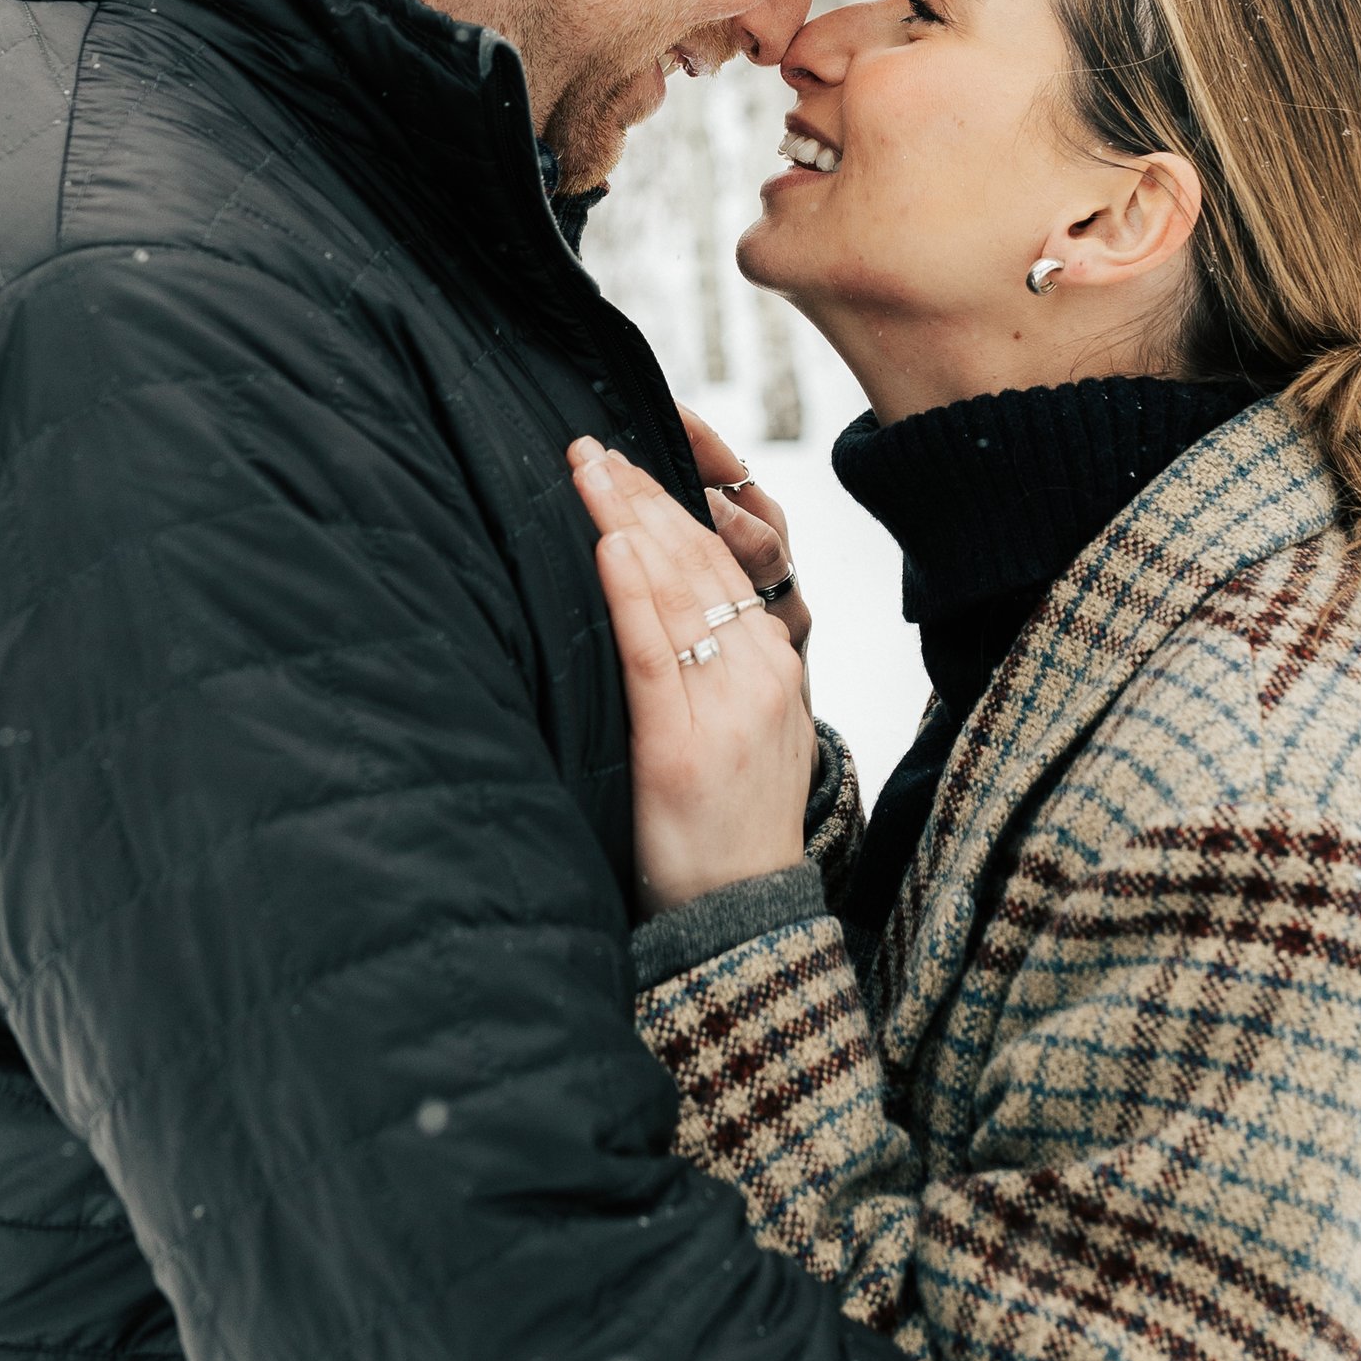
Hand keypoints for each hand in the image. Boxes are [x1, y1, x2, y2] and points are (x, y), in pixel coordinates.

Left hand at [568, 439, 814, 912]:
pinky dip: (628, 592)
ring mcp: (723, 707)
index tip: (625, 461)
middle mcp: (757, 672)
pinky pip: (652, 653)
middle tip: (592, 447)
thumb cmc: (724, 822)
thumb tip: (650, 601)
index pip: (720, 561)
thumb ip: (711, 665)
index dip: (671, 504)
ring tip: (588, 471)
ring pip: (674, 592)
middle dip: (642, 496)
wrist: (745, 913)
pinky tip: (606, 543)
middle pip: (697, 562)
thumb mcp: (739, 728)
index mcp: (772, 662)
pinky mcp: (679, 745)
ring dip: (626, 521)